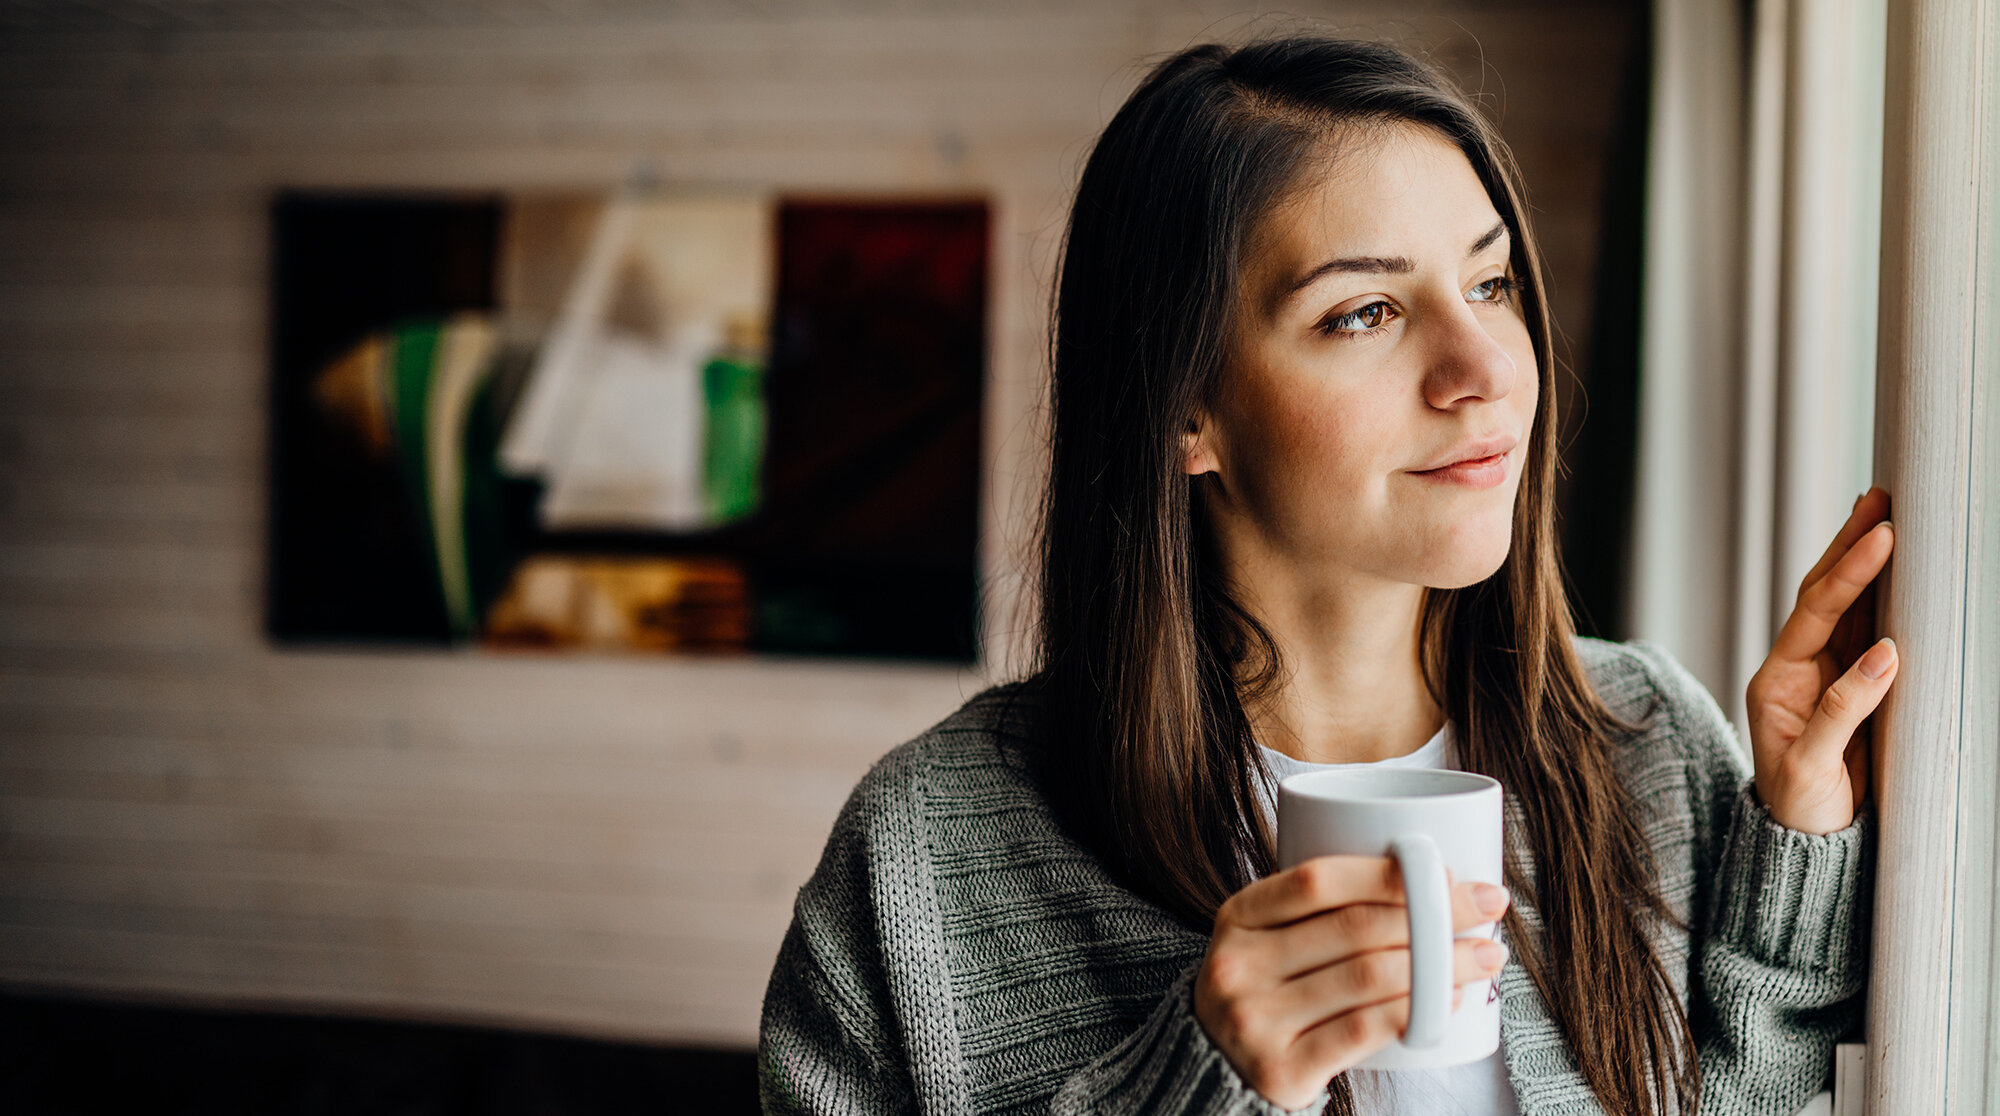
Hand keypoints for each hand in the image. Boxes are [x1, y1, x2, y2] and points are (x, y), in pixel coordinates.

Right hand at [1193, 856, 1510, 1109]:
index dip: (1388, 872)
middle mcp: (1238, 965)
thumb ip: (1319, 910)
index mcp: (1237, 917)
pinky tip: (1451, 1001)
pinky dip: (1416, 1011)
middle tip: (1488, 906)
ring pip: (1368, 978)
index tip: (1447, 872)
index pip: (1318, 881)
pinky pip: (1364, 1030)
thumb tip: (1432, 880)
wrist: (1216, 1067)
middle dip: (1435, 914)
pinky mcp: (1281, 1068)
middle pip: (1355, 928)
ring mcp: (1255, 1019)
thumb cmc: (1268, 991)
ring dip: (1442, 964)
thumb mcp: (1268, 939)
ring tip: (1485, 956)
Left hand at [1746, 486, 1897, 834]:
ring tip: (1884, 514)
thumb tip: (1887, 654)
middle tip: (1880, 498)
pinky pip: (1865, 632)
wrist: (1805, 843)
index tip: (1882, 538)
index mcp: (1777, 682)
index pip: (1815, 613)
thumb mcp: (1813, 767)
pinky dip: (1881, 597)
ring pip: (1846, 607)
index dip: (1849, 574)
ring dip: (1864, 562)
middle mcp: (1796, 669)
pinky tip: (1895, 570)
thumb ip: (1843, 712)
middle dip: (1849, 546)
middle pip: (1823, 594)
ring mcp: (1823, 675)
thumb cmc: (1800, 809)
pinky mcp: (1848, 687)